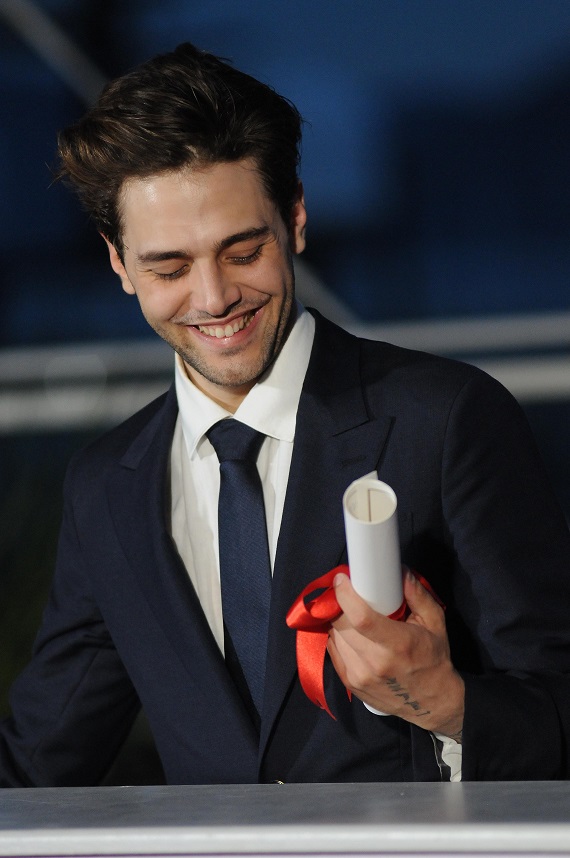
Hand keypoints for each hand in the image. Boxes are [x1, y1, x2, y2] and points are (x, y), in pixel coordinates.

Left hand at [327, 568, 463, 740]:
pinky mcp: (350, 684)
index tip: (341, 579)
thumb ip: (418, 595)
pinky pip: (333, 650)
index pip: (361, 618)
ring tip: (352, 614)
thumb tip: (400, 570)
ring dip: (339, 621)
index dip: (345, 595)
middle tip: (349, 594)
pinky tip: (351, 633)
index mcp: (397, 645)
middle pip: (342, 624)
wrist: (432, 703)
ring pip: (335, 636)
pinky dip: (338, 637)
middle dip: (341, 604)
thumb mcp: (435, 623)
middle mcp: (374, 663)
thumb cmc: (434, 658)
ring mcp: (359, 676)